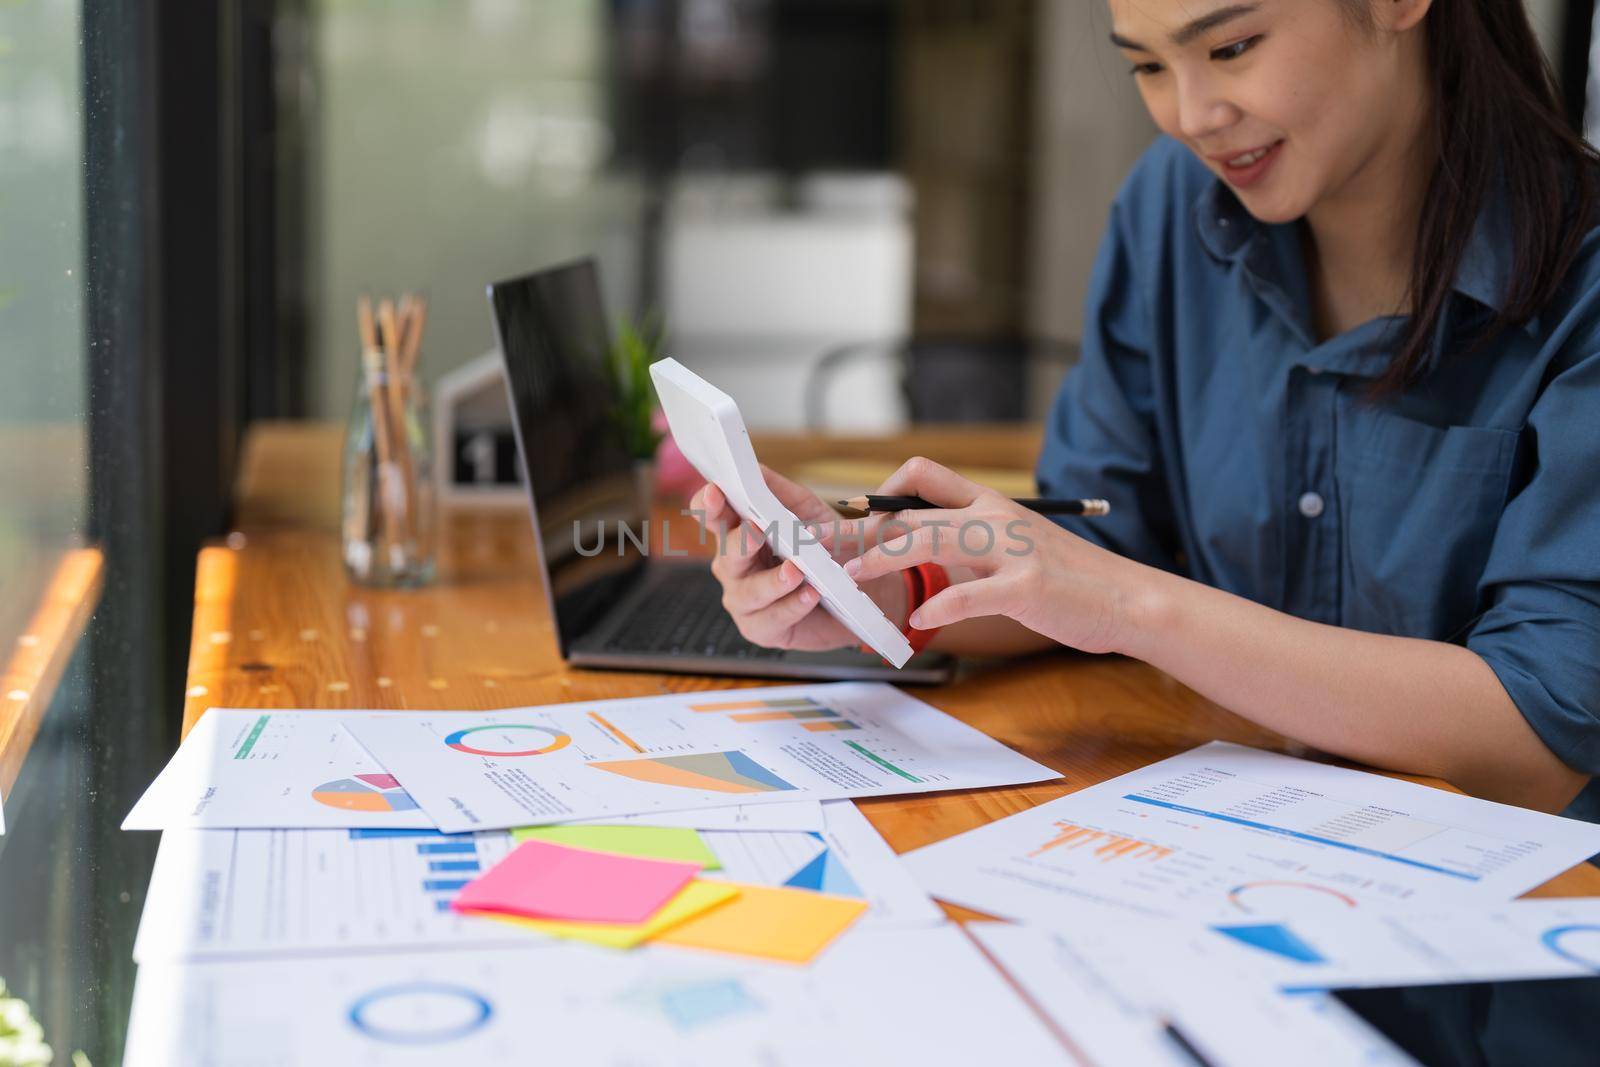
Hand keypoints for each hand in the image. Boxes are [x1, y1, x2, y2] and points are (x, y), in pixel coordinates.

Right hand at [688, 466, 905, 650]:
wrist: (858, 588)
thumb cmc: (825, 546)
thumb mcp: (806, 510)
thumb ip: (778, 490)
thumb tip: (754, 469)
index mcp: (738, 533)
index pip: (713, 515)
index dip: (708, 504)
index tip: (715, 491)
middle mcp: (733, 567)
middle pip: (726, 554)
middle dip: (740, 542)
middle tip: (757, 529)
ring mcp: (744, 600)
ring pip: (749, 591)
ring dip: (772, 581)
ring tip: (796, 570)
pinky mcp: (762, 629)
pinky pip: (773, 619)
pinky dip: (792, 606)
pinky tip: (810, 594)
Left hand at [842, 457, 1146, 653]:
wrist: (1128, 599)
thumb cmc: (1068, 579)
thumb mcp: (1015, 546)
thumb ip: (973, 540)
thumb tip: (918, 545)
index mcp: (991, 504)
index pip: (923, 474)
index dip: (882, 493)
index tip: (857, 525)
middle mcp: (997, 517)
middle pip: (915, 509)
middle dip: (866, 532)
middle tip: (834, 557)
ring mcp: (1014, 550)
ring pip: (932, 538)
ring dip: (885, 558)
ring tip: (855, 579)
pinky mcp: (1027, 586)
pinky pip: (970, 593)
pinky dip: (938, 607)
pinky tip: (919, 620)